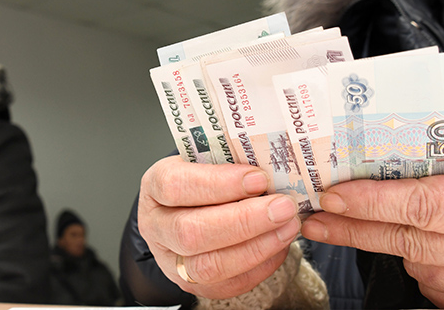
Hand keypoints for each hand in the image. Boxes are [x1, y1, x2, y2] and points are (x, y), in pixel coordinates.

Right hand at [138, 155, 301, 299]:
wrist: (189, 207)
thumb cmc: (201, 178)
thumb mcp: (205, 160)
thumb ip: (229, 162)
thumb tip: (270, 165)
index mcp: (155, 186)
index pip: (175, 186)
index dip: (217, 184)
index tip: (258, 178)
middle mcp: (156, 226)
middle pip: (190, 233)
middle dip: (244, 221)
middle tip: (283, 207)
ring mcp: (171, 261)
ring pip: (208, 266)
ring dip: (256, 247)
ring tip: (288, 226)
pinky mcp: (193, 284)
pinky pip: (227, 284)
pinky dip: (260, 266)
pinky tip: (279, 244)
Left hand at [300, 137, 443, 309]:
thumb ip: (440, 154)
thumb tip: (372, 157)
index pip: (421, 204)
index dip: (371, 202)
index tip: (332, 195)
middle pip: (408, 238)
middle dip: (354, 226)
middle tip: (316, 217)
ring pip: (413, 262)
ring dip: (384, 240)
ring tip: (358, 220)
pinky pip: (429, 281)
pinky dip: (415, 259)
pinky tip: (418, 239)